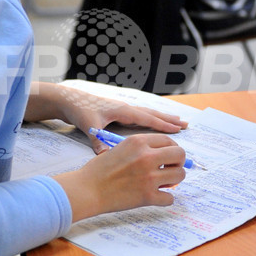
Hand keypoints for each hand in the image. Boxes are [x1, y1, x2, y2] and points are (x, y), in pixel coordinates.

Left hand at [25, 83, 187, 152]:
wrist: (69, 100)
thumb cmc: (80, 111)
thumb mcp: (89, 126)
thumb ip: (98, 141)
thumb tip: (104, 155)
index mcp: (122, 110)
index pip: (147, 118)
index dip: (163, 124)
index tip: (177, 129)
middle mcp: (126, 108)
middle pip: (152, 113)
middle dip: (169, 119)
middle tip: (186, 124)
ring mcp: (124, 108)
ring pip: (148, 113)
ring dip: (163, 117)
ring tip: (177, 121)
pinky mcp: (120, 111)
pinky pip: (141, 115)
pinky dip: (152, 118)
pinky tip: (156, 121)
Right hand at [56, 133, 186, 220]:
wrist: (87, 189)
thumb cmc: (99, 170)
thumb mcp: (120, 148)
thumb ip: (141, 149)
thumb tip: (163, 155)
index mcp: (139, 142)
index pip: (169, 141)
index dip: (172, 150)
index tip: (170, 158)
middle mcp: (147, 157)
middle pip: (180, 155)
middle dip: (179, 163)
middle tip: (171, 170)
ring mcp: (149, 177)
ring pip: (180, 175)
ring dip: (174, 181)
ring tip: (164, 184)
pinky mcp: (148, 196)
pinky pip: (170, 198)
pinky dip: (165, 199)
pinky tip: (156, 197)